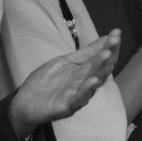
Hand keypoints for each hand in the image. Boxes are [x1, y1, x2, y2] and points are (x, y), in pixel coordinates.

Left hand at [7, 31, 123, 130]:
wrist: (25, 103)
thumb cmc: (47, 83)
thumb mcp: (66, 62)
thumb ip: (85, 53)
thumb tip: (105, 37)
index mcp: (85, 73)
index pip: (101, 58)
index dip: (110, 46)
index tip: (116, 33)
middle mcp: (84, 84)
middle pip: (101, 69)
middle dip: (109, 54)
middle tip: (115, 40)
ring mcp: (76, 96)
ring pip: (93, 82)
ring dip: (101, 68)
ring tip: (107, 54)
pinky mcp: (66, 107)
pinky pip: (79, 99)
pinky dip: (86, 90)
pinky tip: (92, 81)